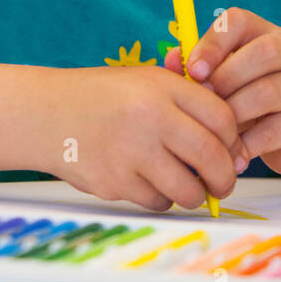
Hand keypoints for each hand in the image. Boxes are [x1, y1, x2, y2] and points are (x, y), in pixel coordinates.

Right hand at [40, 63, 249, 211]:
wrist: (47, 113)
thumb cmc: (102, 96)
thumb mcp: (145, 80)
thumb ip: (187, 99)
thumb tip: (231, 140)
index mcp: (161, 87)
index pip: (221, 118)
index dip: (234, 140)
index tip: (232, 151)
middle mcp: (149, 118)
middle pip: (212, 158)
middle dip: (225, 178)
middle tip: (223, 183)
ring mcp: (131, 152)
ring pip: (187, 190)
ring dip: (193, 193)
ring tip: (185, 183)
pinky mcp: (115, 183)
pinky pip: (157, 201)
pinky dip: (160, 197)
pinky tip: (149, 180)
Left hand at [164, 7, 280, 176]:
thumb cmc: (256, 96)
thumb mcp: (231, 75)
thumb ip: (200, 66)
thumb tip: (169, 61)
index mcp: (266, 32)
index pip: (240, 21)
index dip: (213, 42)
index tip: (193, 70)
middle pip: (263, 52)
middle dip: (226, 78)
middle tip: (206, 100)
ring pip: (268, 92)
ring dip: (234, 113)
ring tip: (215, 130)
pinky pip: (274, 131)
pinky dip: (247, 144)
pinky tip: (231, 154)